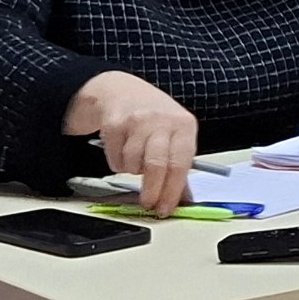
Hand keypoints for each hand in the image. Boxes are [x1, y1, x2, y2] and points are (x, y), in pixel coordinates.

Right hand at [64, 71, 197, 214]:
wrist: (122, 91)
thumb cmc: (154, 118)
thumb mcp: (174, 135)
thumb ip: (179, 165)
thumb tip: (182, 199)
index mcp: (184, 125)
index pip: (180, 164)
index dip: (172, 191)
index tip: (166, 208)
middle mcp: (162, 120)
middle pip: (156, 166)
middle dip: (152, 191)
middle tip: (148, 203)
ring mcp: (137, 120)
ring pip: (133, 165)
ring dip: (133, 172)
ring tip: (136, 161)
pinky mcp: (114, 123)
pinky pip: (115, 159)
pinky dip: (118, 163)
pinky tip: (123, 150)